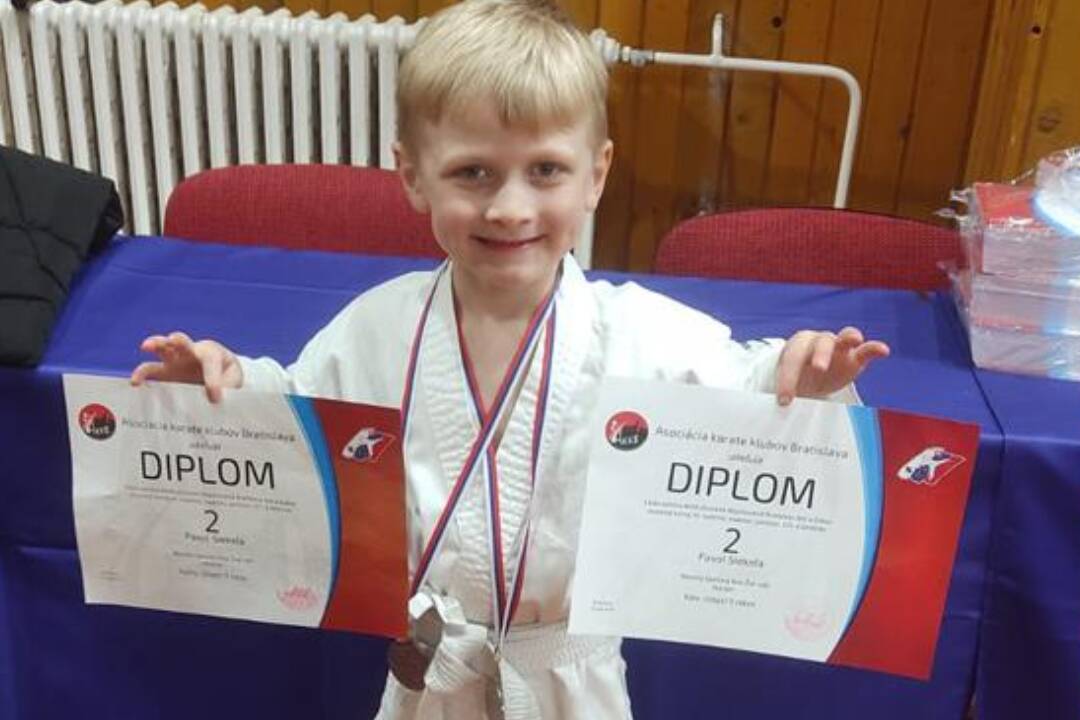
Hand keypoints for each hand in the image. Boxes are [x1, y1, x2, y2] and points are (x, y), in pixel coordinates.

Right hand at [130, 331, 242, 402]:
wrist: (221, 378)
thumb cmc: (229, 378)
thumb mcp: (234, 383)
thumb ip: (226, 389)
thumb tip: (213, 400)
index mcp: (212, 353)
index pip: (211, 361)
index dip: (212, 379)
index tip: (216, 398)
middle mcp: (191, 353)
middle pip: (182, 342)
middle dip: (178, 340)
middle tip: (174, 339)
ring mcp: (175, 362)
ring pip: (162, 349)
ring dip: (155, 345)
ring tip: (147, 346)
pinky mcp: (164, 374)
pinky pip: (150, 371)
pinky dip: (141, 375)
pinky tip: (136, 383)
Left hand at [775, 326, 889, 404]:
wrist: (811, 375)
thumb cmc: (798, 377)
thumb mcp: (789, 384)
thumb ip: (786, 392)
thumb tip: (775, 415)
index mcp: (798, 346)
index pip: (792, 359)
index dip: (788, 379)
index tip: (785, 401)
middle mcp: (819, 341)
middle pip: (820, 342)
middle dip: (820, 353)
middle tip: (818, 368)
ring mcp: (839, 346)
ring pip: (844, 338)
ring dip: (848, 339)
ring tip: (854, 340)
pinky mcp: (856, 357)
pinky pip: (866, 350)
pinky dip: (874, 348)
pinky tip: (883, 350)